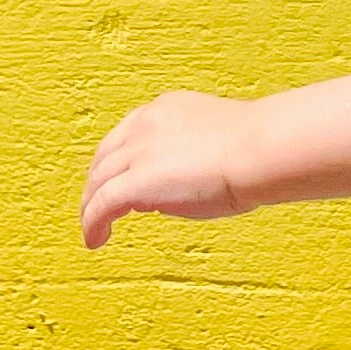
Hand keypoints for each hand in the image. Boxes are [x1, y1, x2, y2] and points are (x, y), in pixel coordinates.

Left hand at [81, 91, 259, 249]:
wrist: (260, 149)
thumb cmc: (257, 147)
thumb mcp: (218, 139)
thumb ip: (195, 153)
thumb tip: (190, 175)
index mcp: (165, 110)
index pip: (126, 135)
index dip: (117, 160)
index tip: (120, 177)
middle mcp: (144, 126)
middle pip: (104, 157)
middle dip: (96, 183)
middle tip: (97, 206)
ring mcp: (137, 153)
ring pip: (97, 182)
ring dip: (90, 207)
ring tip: (93, 229)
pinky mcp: (134, 182)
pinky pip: (100, 206)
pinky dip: (92, 224)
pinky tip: (96, 240)